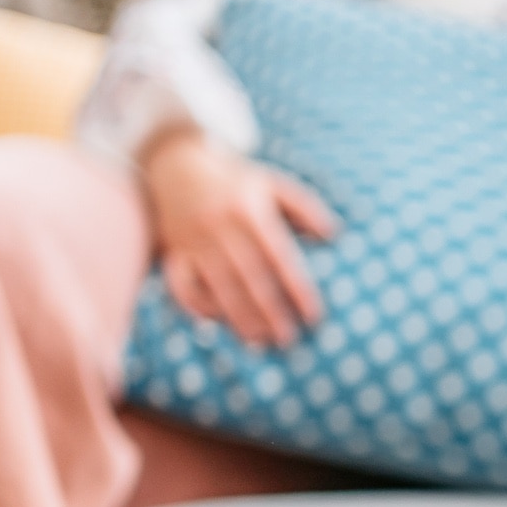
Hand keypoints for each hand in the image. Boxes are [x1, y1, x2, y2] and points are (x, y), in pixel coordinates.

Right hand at [141, 126, 333, 346]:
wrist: (177, 165)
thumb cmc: (236, 181)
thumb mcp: (273, 183)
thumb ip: (305, 206)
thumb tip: (333, 234)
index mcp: (249, 210)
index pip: (279, 256)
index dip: (297, 287)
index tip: (314, 315)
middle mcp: (221, 227)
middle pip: (250, 278)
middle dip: (271, 311)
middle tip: (289, 338)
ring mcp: (194, 242)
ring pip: (219, 287)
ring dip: (240, 317)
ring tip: (261, 340)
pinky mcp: (174, 254)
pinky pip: (181, 286)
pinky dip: (197, 307)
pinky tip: (217, 323)